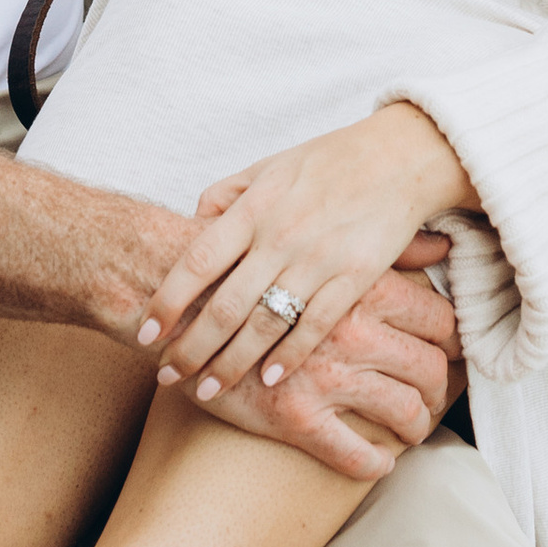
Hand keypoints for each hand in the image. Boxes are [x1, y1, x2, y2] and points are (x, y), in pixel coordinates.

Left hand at [139, 103, 474, 395]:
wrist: (401, 156)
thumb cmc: (330, 160)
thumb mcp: (270, 166)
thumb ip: (227, 195)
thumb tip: (191, 223)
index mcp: (254, 207)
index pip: (198, 261)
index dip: (168, 301)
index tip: (146, 331)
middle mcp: (281, 236)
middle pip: (224, 304)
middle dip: (191, 347)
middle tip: (167, 375)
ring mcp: (318, 259)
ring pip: (265, 324)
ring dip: (232, 363)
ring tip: (208, 390)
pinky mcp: (355, 277)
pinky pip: (316, 325)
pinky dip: (291, 356)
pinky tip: (270, 380)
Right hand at [198, 267, 464, 482]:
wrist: (176, 292)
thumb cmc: (255, 263)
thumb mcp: (321, 237)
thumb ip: (383, 246)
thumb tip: (439, 245)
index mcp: (364, 287)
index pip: (440, 320)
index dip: (452, 343)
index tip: (451, 354)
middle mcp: (354, 331)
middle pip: (430, 368)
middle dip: (439, 392)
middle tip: (434, 399)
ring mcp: (327, 376)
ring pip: (402, 411)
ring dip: (415, 428)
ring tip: (410, 431)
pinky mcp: (295, 415)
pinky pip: (355, 454)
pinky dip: (374, 463)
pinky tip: (377, 462)